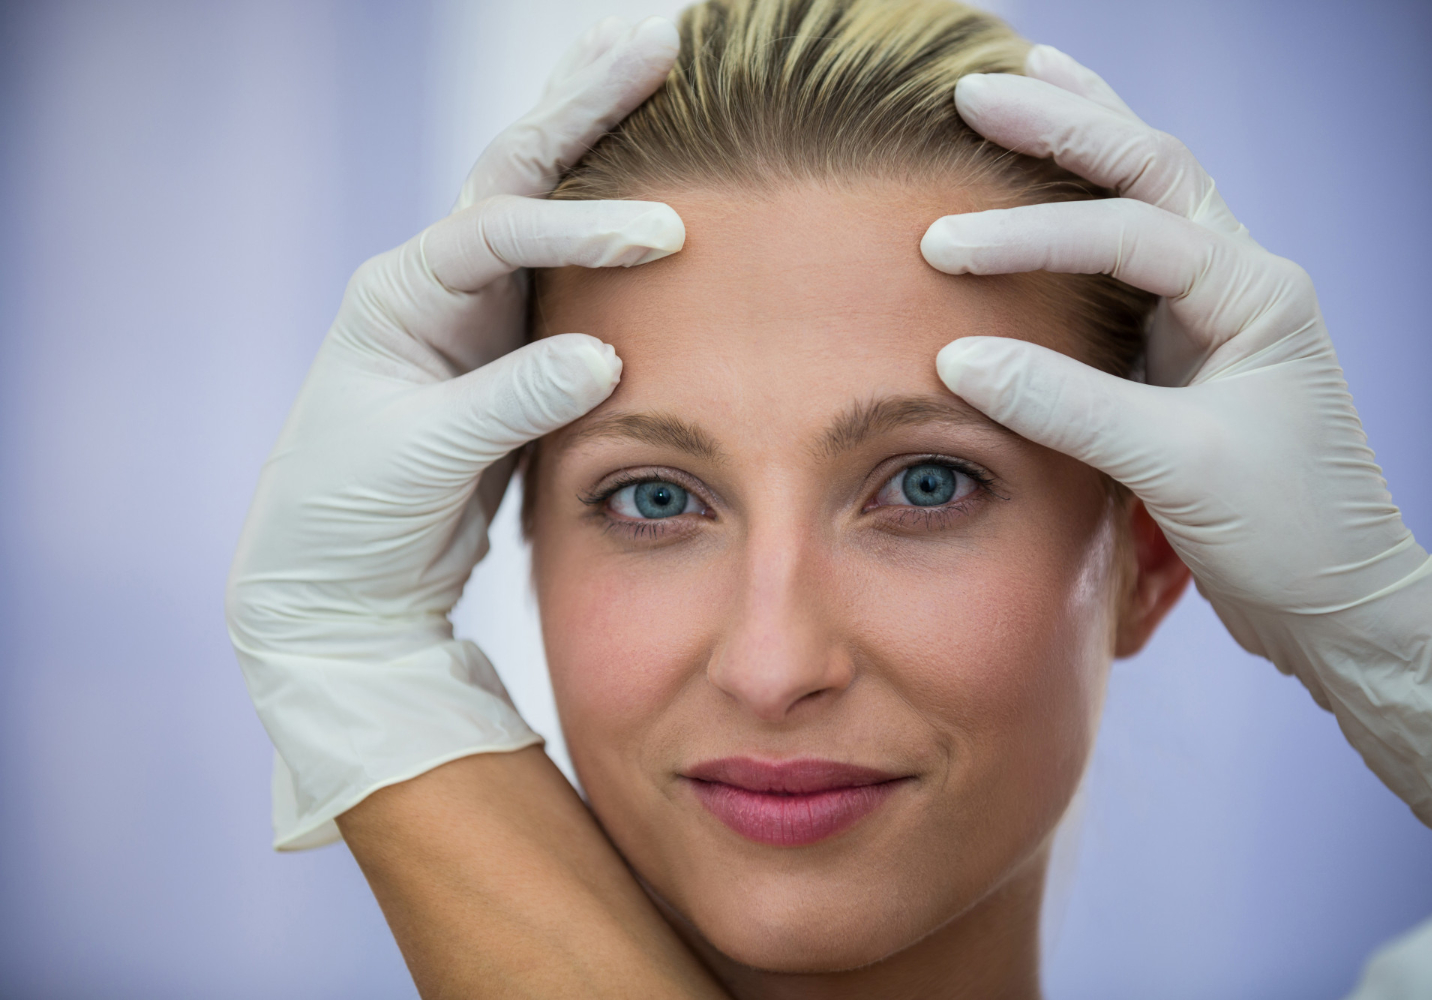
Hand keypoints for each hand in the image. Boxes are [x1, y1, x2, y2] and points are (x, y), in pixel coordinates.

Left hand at [226, 16, 684, 849]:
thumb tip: (605, 355)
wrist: (344, 577)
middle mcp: (441, 282)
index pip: (498, 232)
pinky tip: (653, 170)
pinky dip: (612, 211)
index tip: (661, 234)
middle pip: (517, 170)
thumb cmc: (355, 513)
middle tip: (654, 43)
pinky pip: (574, 266)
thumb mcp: (425, 458)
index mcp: (403, 292)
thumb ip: (510, 402)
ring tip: (648, 57)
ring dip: (598, 130)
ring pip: (546, 198)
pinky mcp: (518, 347)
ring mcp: (483, 310)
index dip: (581, 225)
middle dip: (583, 105)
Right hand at [923, 45, 1431, 832]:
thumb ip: (1067, 405)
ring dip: (1083, 137)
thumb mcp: (1175, 466)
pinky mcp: (1188, 347)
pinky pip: (1131, 254)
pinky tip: (1046, 187)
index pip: (1129, 234)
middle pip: (1150, 168)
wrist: (1339, 600)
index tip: (941, 250)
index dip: (1031, 235)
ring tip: (1019, 82)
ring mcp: (1216, 309)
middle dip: (1063, 123)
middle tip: (972, 88)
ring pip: (1148, 192)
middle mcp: (1241, 281)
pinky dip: (1083, 208)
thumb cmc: (1282, 534)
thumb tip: (956, 357)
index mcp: (1254, 296)